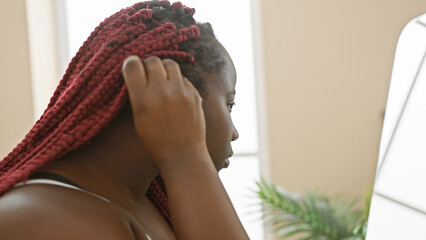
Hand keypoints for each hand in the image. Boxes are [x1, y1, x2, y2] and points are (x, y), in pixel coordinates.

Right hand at [122, 56, 208, 171]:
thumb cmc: (156, 141)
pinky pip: (183, 77)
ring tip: (163, 79)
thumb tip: (137, 74)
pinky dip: (177, 81)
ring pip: (170, 64)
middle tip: (149, 74)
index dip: (131, 63)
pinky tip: (175, 93)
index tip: (132, 67)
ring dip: (164, 69)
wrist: (183, 154)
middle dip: (148, 65)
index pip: (132, 65)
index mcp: (142, 99)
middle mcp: (161, 91)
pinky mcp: (194, 94)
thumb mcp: (138, 119)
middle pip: (152, 61)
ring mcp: (180, 91)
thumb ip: (137, 95)